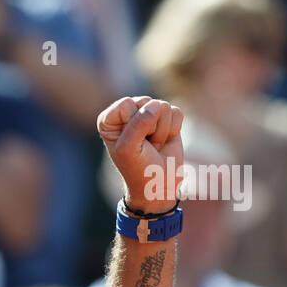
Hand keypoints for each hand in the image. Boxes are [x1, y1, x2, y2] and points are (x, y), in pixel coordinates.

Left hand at [97, 96, 184, 212]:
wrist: (159, 183)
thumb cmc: (138, 168)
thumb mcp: (129, 149)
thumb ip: (138, 125)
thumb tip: (156, 104)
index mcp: (110, 120)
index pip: (126, 104)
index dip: (134, 123)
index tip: (132, 142)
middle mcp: (128, 113)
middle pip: (146, 102)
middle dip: (150, 127)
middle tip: (146, 145)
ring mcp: (148, 113)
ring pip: (163, 106)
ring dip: (162, 130)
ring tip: (154, 144)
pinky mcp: (167, 117)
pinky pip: (176, 112)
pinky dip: (173, 129)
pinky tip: (165, 140)